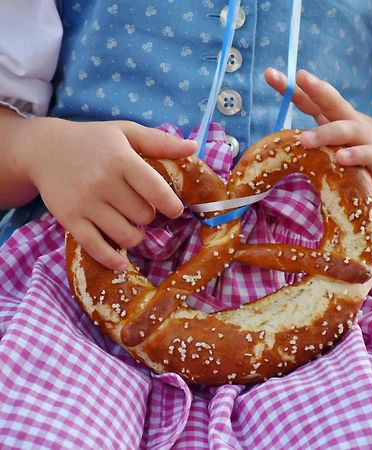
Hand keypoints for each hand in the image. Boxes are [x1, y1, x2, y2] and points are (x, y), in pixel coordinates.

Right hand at [17, 118, 196, 270]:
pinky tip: (122, 262)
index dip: (171, 205)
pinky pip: (96, 247)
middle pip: (143, 215)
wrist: (44, 148)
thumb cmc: (93, 140)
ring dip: (135, 236)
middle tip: (141, 209)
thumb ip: (160, 141)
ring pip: (126, 235)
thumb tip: (194, 146)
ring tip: (132, 226)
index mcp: (122, 159)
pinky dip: (112, 259)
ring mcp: (86, 203)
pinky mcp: (70, 219)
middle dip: (148, 216)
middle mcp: (104, 182)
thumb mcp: (126, 132)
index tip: (174, 210)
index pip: (156, 190)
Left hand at [264, 68, 371, 198]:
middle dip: (316, 89)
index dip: (292, 88)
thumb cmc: (365, 148)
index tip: (269, 74)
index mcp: (336, 118)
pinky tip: (341, 158)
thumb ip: (317, 135)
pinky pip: (367, 155)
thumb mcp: (339, 140)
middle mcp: (350, 123)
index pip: (312, 100)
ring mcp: (367, 140)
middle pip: (333, 102)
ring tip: (304, 139)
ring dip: (326, 133)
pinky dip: (354, 156)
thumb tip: (286, 138)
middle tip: (299, 79)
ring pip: (346, 130)